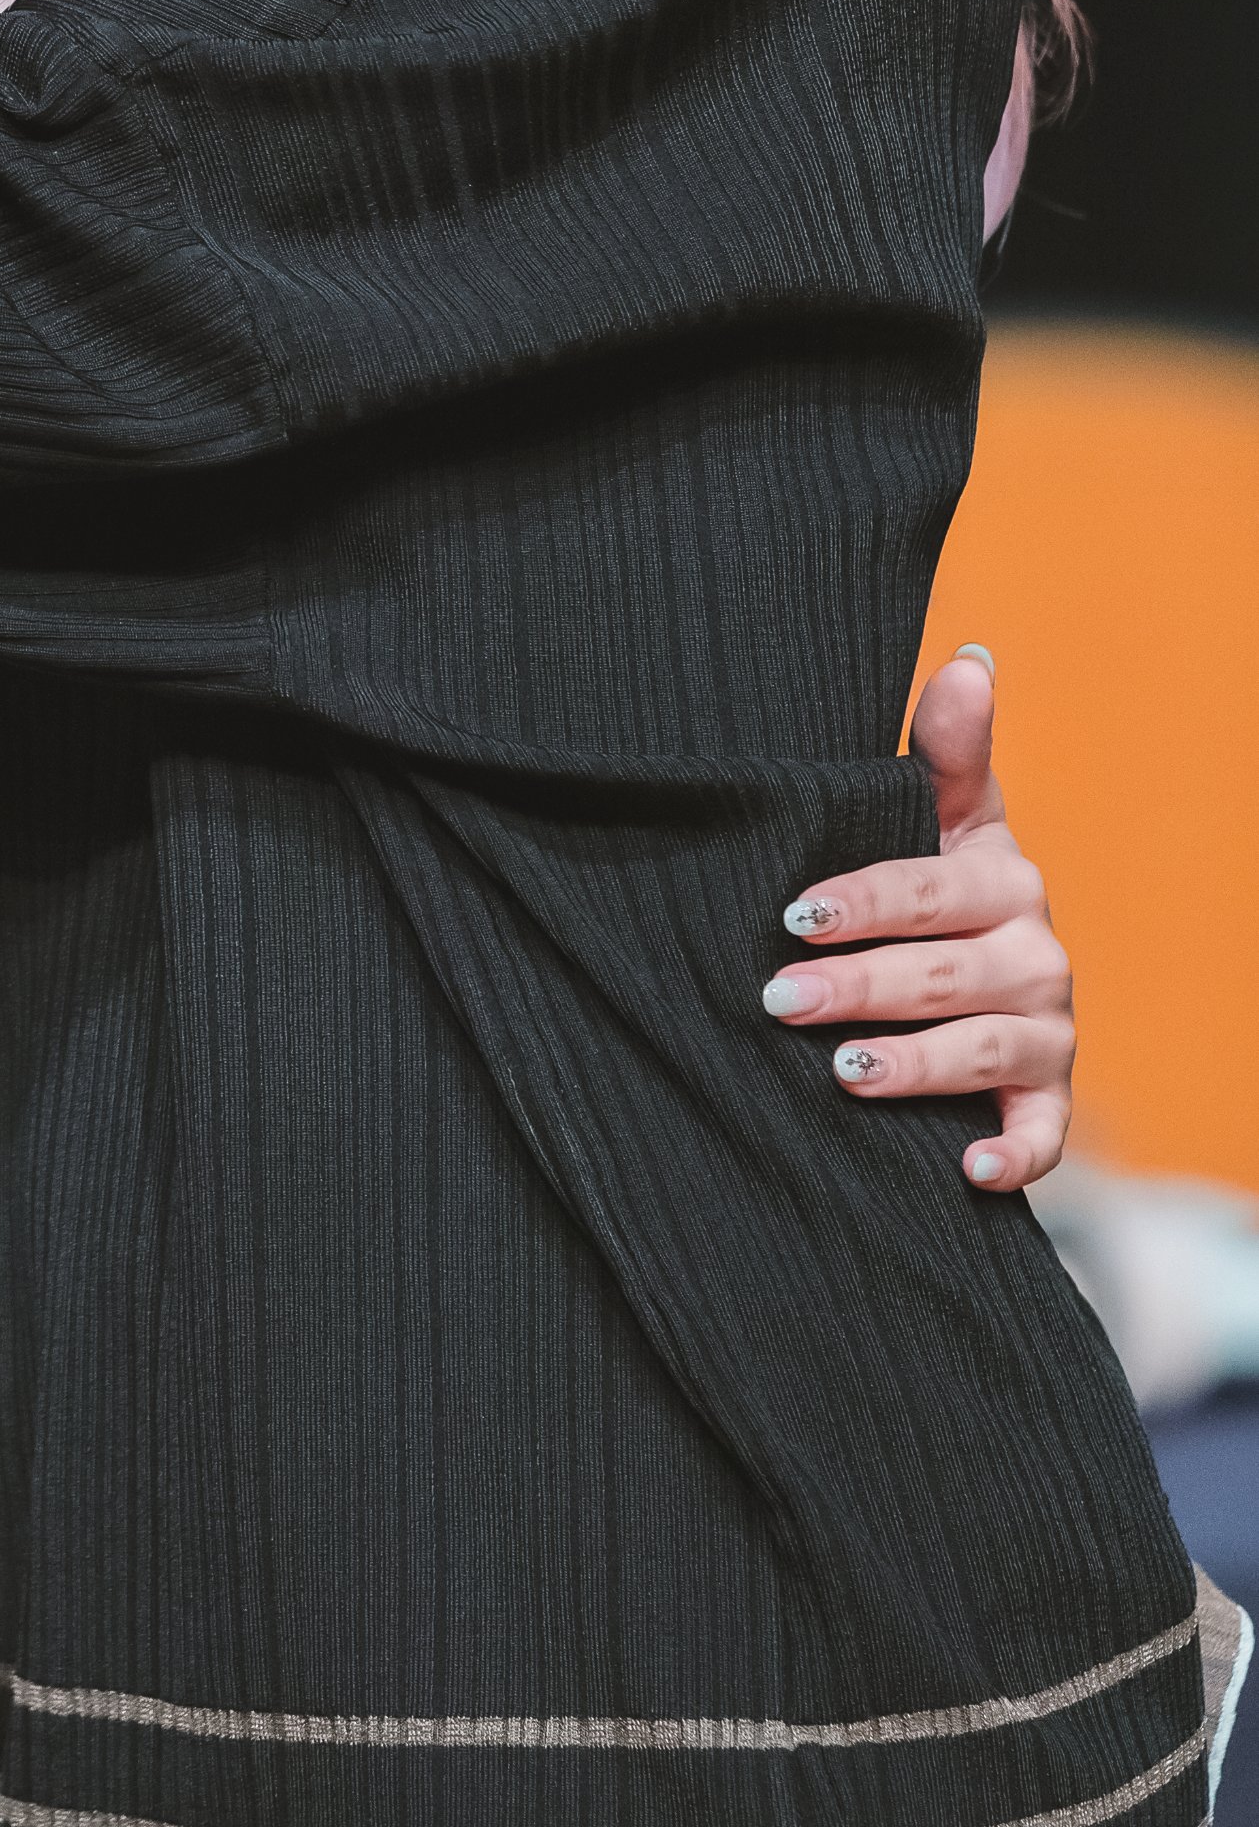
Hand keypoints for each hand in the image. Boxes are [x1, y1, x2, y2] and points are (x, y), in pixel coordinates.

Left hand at [763, 647, 1072, 1192]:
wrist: (971, 978)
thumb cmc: (933, 886)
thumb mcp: (938, 816)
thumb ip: (946, 748)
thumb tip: (972, 659)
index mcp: (1003, 879)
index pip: (930, 888)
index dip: (863, 901)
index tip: (793, 915)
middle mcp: (1035, 953)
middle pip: (945, 974)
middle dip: (859, 985)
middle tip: (778, 997)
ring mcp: (1047, 1030)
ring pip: (985, 1049)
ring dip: (916, 1064)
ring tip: (843, 1071)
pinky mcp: (1047, 1098)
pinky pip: (1042, 1134)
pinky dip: (1013, 1153)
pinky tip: (964, 1167)